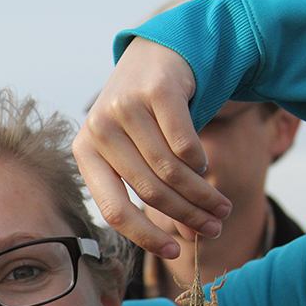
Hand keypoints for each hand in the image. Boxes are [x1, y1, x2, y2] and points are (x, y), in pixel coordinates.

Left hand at [72, 37, 231, 257]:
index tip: (175, 253)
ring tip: (221, 208)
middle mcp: (98, 130)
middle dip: (186, 216)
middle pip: (148, 192)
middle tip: (214, 229)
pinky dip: (199, 161)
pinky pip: (185, 142)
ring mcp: (124, 108)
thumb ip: (142, 187)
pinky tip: (205, 167)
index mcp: (84, 153)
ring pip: (170, 170)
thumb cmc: (143, 115)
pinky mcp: (155, 91)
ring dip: (201, 195)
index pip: (114, 210)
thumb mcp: (129, 150)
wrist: (156, 53)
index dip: (146, 236)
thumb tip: (178, 241)